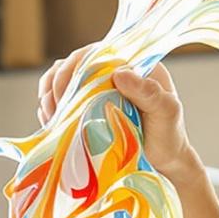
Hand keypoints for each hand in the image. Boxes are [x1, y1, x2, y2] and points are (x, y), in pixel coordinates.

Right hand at [37, 47, 199, 177]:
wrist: (163, 164)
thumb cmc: (169, 138)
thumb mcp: (167, 113)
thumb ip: (149, 92)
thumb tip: (119, 74)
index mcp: (135, 64)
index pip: (98, 53)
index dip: (77, 67)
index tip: (68, 92)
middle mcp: (113, 71)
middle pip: (75, 63)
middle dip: (59, 83)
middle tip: (56, 108)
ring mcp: (98, 89)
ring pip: (63, 78)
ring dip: (50, 94)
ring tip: (50, 116)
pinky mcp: (86, 106)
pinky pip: (61, 98)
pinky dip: (50, 107)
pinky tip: (50, 121)